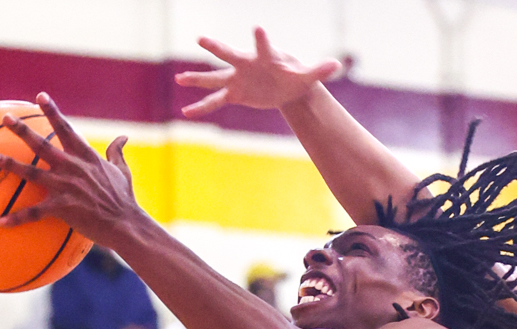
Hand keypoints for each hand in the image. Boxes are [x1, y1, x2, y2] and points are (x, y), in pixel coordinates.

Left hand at [0, 93, 146, 250]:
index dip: (52, 112)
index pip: (66, 129)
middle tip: (5, 118)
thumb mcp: (122, 171)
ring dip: (9, 164)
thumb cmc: (125, 199)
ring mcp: (66, 187)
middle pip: (42, 145)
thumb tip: (123, 137)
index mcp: (86, 156)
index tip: (40, 96)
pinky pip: (35, 213)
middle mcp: (72, 167)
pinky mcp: (63, 208)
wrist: (126, 224)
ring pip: (31, 172)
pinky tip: (2, 222)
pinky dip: (18, 217)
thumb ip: (117, 152)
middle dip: (22, 130)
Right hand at [174, 27, 341, 117]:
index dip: (261, 38)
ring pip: (214, 78)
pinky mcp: (235, 94)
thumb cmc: (296, 76)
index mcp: (265, 57)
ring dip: (197, 79)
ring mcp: (237, 79)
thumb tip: (338, 64)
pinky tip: (186, 112)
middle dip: (216, 48)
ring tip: (178, 79)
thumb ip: (320, 70)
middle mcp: (247, 65)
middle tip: (201, 39)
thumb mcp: (308, 76)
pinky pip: (215, 101)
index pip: (263, 45)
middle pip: (229, 55)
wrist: (286, 85)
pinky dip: (201, 107)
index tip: (258, 28)